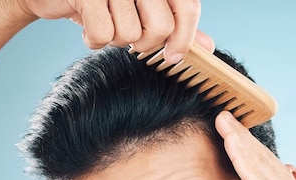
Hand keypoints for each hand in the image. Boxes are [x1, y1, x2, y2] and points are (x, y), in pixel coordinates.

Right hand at [16, 0, 200, 61]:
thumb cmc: (102, 2)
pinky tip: (87, 27)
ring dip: (114, 40)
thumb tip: (208, 47)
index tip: (173, 57)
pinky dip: (94, 41)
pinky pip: (103, 34)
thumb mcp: (142, 10)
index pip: (187, 7)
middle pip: (161, 28)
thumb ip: (175, 24)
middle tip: (130, 39)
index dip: (184, 38)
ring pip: (130, 35)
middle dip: (145, 44)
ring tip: (103, 23)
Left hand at [215, 111, 295, 179]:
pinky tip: (228, 136)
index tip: (243, 149)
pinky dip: (241, 153)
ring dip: (241, 139)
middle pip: (268, 165)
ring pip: (260, 163)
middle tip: (229, 122)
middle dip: (248, 143)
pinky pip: (255, 174)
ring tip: (224, 119)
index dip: (258, 163)